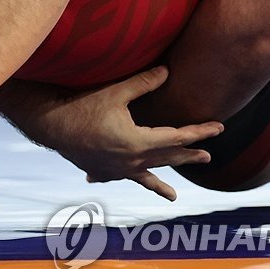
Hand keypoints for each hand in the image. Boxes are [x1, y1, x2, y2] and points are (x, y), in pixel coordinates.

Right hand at [12, 66, 222, 200]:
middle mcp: (131, 161)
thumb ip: (143, 83)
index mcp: (138, 142)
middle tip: (207, 156)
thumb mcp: (115, 92)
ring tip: (173, 196)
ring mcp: (116, 170)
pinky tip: (127, 180)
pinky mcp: (102, 171)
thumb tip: (168, 71)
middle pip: (167, 158)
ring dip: (162, 183)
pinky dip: (127, 180)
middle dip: (188, 155)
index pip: (178, 137)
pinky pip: (121, 178)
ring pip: (146, 175)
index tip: (218, 128)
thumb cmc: (81, 105)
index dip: (199, 131)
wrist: (50, 125)